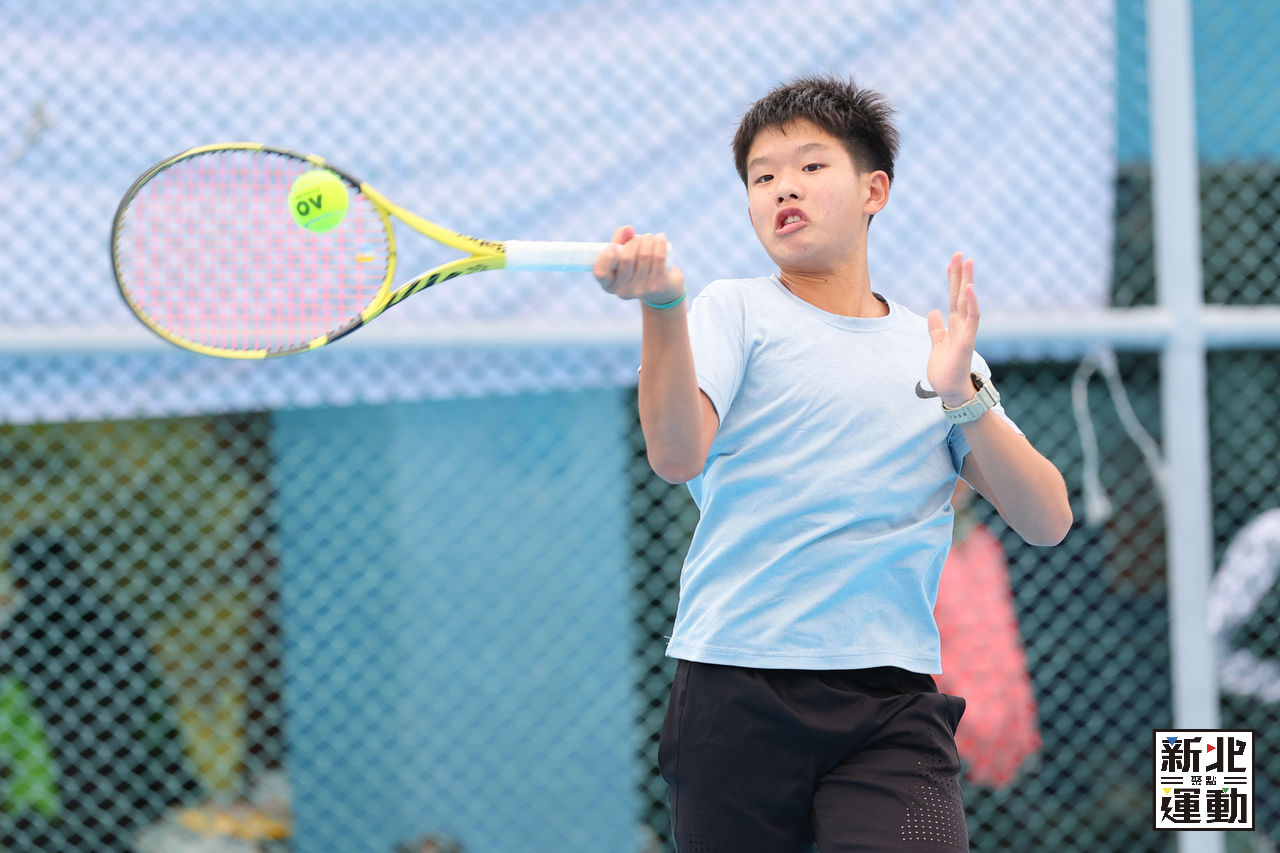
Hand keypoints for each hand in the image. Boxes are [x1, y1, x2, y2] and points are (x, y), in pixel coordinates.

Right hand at [593, 225, 683, 305]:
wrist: (661, 287)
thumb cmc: (637, 266)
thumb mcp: (624, 254)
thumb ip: (620, 240)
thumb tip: (628, 229)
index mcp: (609, 284)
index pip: (601, 272)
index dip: (606, 257)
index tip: (613, 246)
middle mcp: (623, 291)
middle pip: (626, 258)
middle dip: (634, 241)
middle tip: (639, 237)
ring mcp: (640, 291)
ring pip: (644, 255)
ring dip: (648, 240)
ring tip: (650, 237)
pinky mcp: (657, 287)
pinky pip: (658, 258)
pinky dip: (659, 244)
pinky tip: (660, 238)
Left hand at [926, 252, 979, 406]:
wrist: (951, 392)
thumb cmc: (946, 370)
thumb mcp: (937, 344)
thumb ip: (936, 328)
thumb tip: (934, 311)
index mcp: (954, 326)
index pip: (953, 297)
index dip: (952, 280)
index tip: (952, 261)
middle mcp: (961, 326)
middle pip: (960, 296)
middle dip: (960, 275)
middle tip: (960, 254)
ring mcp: (965, 333)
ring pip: (967, 303)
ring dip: (967, 282)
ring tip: (967, 263)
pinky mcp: (966, 343)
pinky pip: (971, 321)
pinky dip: (971, 305)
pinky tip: (969, 290)